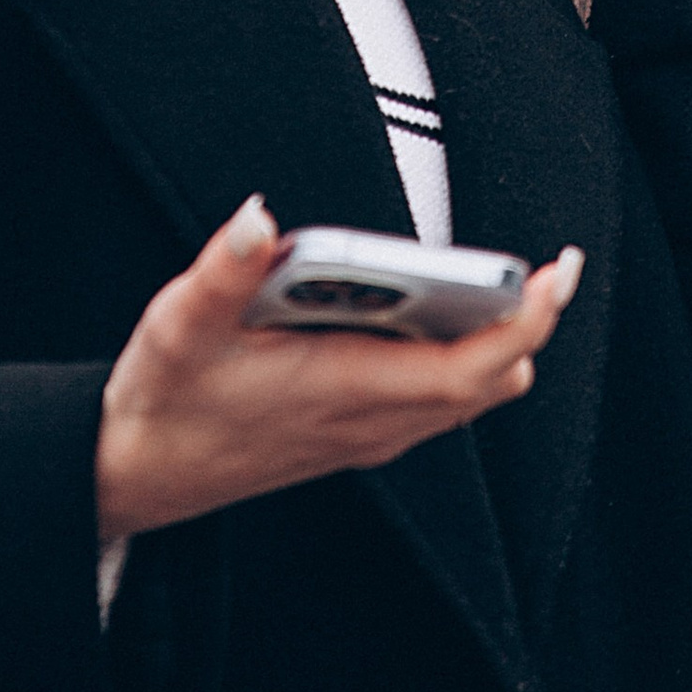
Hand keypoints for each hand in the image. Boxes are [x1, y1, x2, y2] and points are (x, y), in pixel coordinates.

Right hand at [94, 198, 582, 544]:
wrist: (137, 474)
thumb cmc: (165, 400)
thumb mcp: (180, 323)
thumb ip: (225, 268)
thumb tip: (260, 217)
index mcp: (348, 389)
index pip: (471, 367)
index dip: (523, 320)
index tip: (554, 273)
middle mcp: (373, 422)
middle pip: (490, 382)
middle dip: (526, 325)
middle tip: (548, 266)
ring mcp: (370, 435)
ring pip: (469, 396)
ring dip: (496, 343)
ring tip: (498, 280)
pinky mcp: (357, 435)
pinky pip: (439, 401)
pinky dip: (461, 359)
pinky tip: (435, 313)